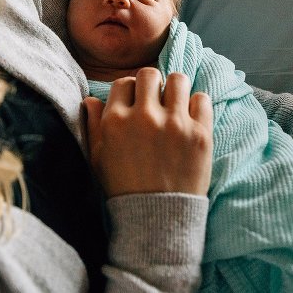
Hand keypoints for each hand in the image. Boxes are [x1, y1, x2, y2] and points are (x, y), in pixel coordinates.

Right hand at [83, 68, 212, 197]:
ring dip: (175, 89)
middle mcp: (144, 117)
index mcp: (115, 121)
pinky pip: (202, 99)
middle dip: (151, 85)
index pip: (123, 83)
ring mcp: (174, 124)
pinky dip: (196, 104)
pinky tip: (190, 118)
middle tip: (155, 101)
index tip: (135, 103)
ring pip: (178, 79)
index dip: (129, 91)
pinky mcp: (200, 134)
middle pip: (149, 74)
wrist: (156, 218)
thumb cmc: (124, 188)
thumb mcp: (97, 158)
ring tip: (175, 105)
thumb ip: (93, 125)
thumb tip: (91, 99)